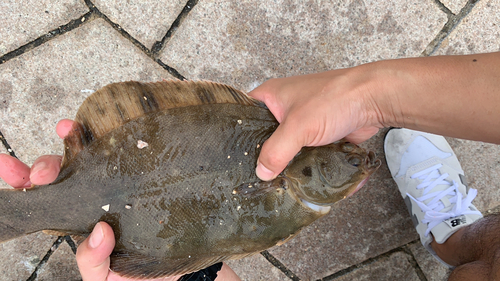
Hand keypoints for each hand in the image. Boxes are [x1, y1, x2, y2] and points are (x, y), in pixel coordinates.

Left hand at [0, 120, 180, 280]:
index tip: (9, 169)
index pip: (44, 199)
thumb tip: (100, 233)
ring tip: (67, 130)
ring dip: (71, 139)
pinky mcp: (137, 172)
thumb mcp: (107, 276)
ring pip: (86, 156)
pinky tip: (101, 127)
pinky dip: (106, 134)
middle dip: (43, 165)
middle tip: (41, 172)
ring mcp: (114, 183)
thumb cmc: (136, 272)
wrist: (171, 263)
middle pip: (59, 174)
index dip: (25, 181)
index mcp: (75, 220)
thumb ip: (93, 262)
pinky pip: (120, 151)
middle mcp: (90, 198)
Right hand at [248, 69, 381, 180]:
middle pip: (265, 136)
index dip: (237, 136)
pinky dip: (305, 165)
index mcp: (271, 96)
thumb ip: (275, 152)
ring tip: (278, 183)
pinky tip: (301, 180)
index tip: (233, 159)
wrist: (374, 100)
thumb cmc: (335, 98)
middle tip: (257, 177)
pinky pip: (306, 153)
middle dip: (265, 156)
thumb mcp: (297, 127)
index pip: (243, 116)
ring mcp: (303, 122)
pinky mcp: (319, 135)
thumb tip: (261, 173)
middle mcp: (284, 107)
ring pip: (287, 147)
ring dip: (287, 163)